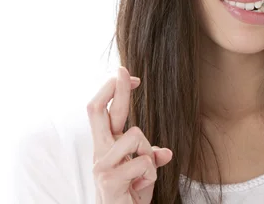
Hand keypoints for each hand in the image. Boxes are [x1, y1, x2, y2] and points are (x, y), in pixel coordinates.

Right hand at [87, 66, 173, 203]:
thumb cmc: (130, 194)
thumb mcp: (144, 172)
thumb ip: (150, 156)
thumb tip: (166, 152)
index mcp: (106, 144)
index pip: (104, 110)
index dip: (114, 90)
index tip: (126, 73)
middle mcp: (100, 151)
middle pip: (98, 110)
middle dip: (115, 88)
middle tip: (123, 71)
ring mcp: (101, 165)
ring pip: (135, 135)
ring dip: (149, 153)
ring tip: (143, 174)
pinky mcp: (108, 180)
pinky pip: (143, 162)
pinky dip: (151, 174)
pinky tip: (140, 186)